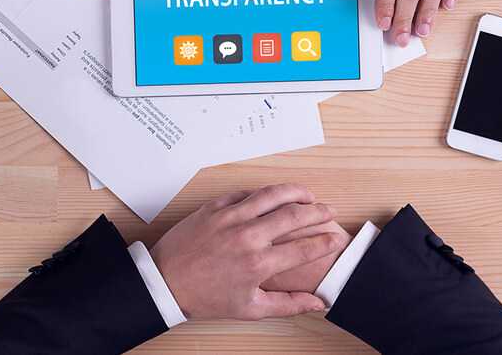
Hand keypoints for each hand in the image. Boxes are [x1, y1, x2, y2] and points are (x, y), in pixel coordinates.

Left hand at [150, 184, 344, 320]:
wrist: (165, 282)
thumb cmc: (205, 298)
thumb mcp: (249, 309)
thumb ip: (287, 305)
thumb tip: (317, 303)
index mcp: (258, 264)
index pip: (305, 248)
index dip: (327, 241)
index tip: (337, 239)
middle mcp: (247, 237)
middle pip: (294, 215)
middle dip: (318, 211)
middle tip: (329, 211)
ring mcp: (230, 218)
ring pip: (272, 195)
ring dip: (295, 192)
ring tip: (308, 195)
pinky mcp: (214, 208)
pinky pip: (245, 192)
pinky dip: (264, 192)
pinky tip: (273, 195)